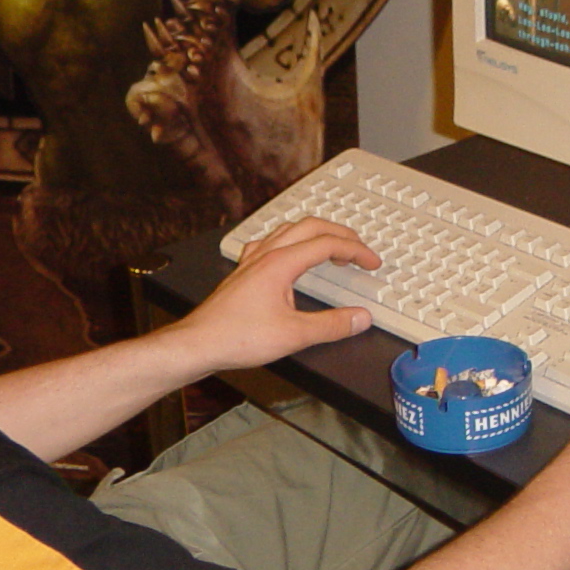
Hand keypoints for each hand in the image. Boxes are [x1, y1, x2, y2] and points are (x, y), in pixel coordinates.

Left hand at [169, 217, 379, 372]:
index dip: (355, 250)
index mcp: (280, 263)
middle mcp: (265, 255)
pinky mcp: (243, 272)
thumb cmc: (236, 337)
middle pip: (310, 226)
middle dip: (340, 233)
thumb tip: (360, 318)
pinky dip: (290, 241)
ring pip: (289, 229)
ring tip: (331, 246)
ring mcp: (252, 261)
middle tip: (359, 248)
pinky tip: (289, 254)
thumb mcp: (294, 335)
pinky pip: (270, 242)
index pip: (327, 243)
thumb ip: (332, 325)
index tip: (371, 261)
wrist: (198, 343)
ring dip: (315, 233)